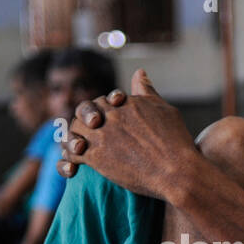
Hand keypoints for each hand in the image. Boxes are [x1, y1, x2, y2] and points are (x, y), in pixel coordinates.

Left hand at [58, 70, 197, 200]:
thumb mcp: (163, 109)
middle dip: (83, 121)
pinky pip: (71, 154)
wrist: (175, 170)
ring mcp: (101, 135)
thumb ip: (147, 91)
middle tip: (89, 135)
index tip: (105, 121)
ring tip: (79, 149)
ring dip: (72, 139)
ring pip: (74, 130)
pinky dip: (68, 161)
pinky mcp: (95, 157)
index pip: (103, 101)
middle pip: (84, 111)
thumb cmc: (175, 141)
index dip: (101, 110)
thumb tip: (139, 73)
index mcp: (124, 102)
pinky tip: (72, 169)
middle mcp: (110, 115)